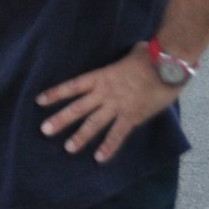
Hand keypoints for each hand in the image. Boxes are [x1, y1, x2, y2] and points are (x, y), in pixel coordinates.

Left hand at [35, 43, 181, 162]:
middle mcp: (104, 92)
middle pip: (77, 108)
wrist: (168, 65)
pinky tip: (99, 158)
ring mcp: (117, 105)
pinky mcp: (133, 116)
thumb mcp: (132, 53)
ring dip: (80, 136)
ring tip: (68, 148)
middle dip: (60, 119)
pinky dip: (109, 147)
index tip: (40, 101)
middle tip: (44, 130)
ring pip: (94, 123)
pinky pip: (118, 134)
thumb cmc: (151, 56)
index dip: (55, 94)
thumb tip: (135, 50)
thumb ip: (127, 56)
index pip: (72, 86)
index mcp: (101, 77)